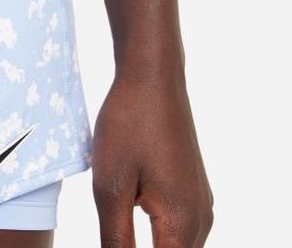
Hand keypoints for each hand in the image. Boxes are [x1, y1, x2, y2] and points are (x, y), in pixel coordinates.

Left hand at [92, 71, 213, 246]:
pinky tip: (130, 212)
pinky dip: (156, 232)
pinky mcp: (192, 191)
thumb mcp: (110, 187)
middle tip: (112, 225)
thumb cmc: (129, 126)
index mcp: (183, 224)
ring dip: (148, 244)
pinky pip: (177, 228)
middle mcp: (201, 220)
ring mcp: (200, 204)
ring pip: (176, 247)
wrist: (153, 79)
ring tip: (117, 221)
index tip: (114, 237)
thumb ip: (116, 240)